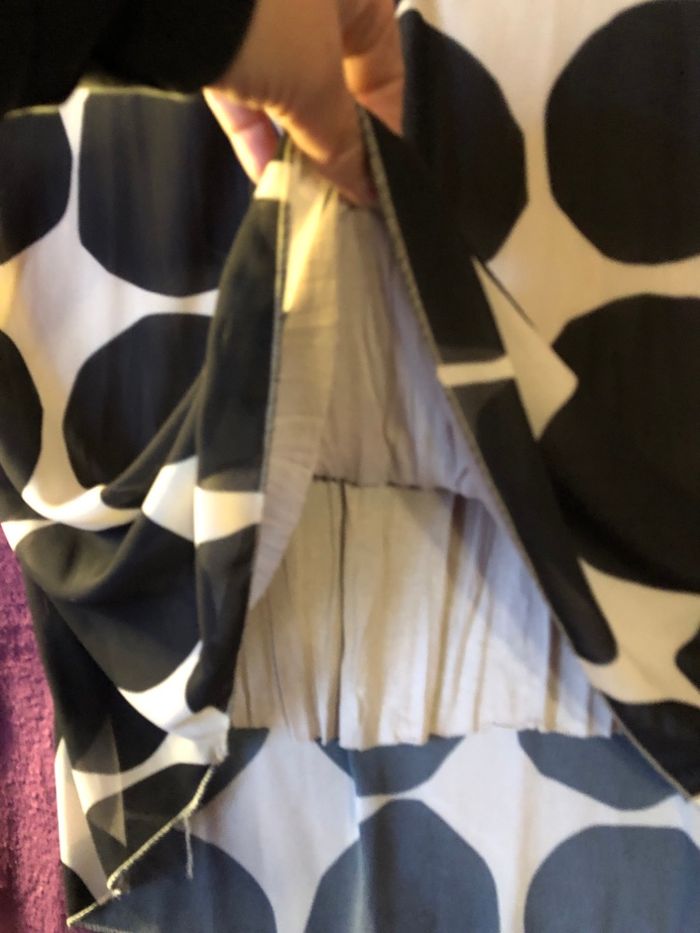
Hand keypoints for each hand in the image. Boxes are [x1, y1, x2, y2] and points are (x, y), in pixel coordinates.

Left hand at [204, 0, 403, 204]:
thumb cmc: (266, 14)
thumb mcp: (314, 81)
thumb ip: (342, 140)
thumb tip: (367, 191)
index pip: (384, 65)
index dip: (384, 126)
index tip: (376, 182)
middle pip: (333, 79)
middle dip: (332, 142)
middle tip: (336, 195)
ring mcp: (257, 11)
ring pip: (286, 85)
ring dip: (293, 144)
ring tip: (302, 194)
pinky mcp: (208, 31)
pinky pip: (241, 86)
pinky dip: (253, 130)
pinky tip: (265, 176)